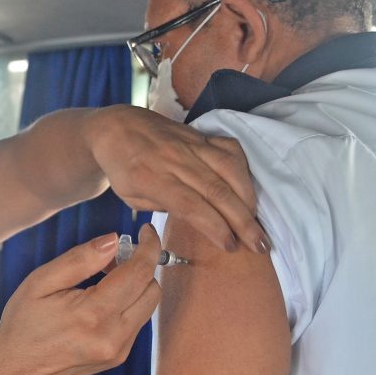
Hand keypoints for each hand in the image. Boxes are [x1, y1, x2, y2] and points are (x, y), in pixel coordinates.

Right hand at [0, 225, 161, 374]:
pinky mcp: (119, 356)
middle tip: (113, 257)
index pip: (139, 272)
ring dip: (136, 284)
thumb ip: (80, 259)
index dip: (148, 246)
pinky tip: (102, 299)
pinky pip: (138, 320)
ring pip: (149, 305)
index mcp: (94, 314)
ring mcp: (119, 350)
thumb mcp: (41, 281)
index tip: (146, 231)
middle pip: (152, 289)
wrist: (16, 371)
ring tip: (103, 279)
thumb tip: (114, 241)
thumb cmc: (23, 324)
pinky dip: (129, 302)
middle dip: (141, 265)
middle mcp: (113, 336)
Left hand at [82, 104, 267, 252]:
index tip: (231, 247)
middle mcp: (174, 159)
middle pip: (217, 191)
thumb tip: (196, 218)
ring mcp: (190, 144)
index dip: (215, 227)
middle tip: (259, 245)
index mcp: (151, 178)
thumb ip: (161, 207)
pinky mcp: (200, 135)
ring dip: (249, 198)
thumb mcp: (130, 197)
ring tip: (258, 223)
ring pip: (229, 170)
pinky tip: (249, 190)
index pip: (191, 205)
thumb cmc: (121, 168)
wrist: (116, 128)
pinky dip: (244, 169)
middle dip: (242, 221)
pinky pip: (230, 148)